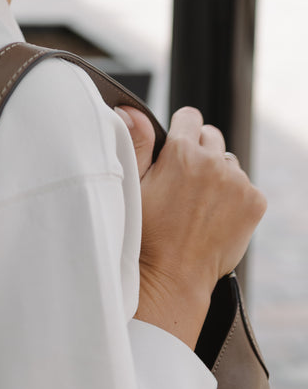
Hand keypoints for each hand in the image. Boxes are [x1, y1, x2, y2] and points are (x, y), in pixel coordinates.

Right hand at [116, 105, 266, 347]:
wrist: (172, 277)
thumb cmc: (146, 233)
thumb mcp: (133, 184)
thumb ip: (137, 141)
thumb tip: (133, 110)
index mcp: (182, 152)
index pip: (190, 116)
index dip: (180, 131)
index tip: (173, 151)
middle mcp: (214, 162)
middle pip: (211, 136)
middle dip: (199, 151)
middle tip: (183, 182)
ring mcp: (238, 183)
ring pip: (229, 162)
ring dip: (218, 173)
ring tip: (198, 202)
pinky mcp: (255, 203)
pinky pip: (246, 186)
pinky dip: (235, 196)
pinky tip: (215, 215)